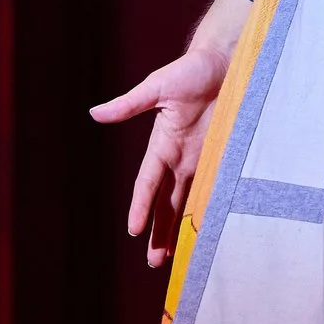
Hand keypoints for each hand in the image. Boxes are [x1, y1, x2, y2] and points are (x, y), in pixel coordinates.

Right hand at [90, 0, 252, 267]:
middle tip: (154, 262)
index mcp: (162, 144)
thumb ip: (130, 104)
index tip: (132, 231)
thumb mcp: (158, 87)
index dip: (140, 206)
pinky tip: (212, 231)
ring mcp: (203, 159)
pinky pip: (216, 187)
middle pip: (166, 203)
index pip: (148, 184)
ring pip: (189, 202)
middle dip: (159, 231)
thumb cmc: (191, 70)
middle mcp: (180, 157)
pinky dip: (212, 209)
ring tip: (176, 258)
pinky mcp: (225, 155)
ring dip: (182, 229)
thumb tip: (95, 113)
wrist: (228, 61)